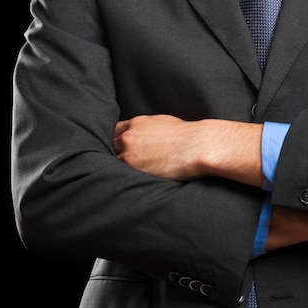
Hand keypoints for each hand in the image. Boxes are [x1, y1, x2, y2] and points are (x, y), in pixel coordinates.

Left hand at [114, 115, 264, 184]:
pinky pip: (119, 174)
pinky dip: (120, 178)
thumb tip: (146, 137)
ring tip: (118, 178)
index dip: (115, 141)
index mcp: (137, 123)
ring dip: (115, 168)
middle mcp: (130, 136)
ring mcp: (129, 153)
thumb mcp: (165, 123)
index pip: (114, 131)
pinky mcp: (135, 168)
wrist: (198, 145)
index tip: (118, 149)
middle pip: (110, 146)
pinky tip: (124, 183)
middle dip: (114, 154)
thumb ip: (149, 129)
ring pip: (111, 161)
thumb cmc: (189, 136)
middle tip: (119, 165)